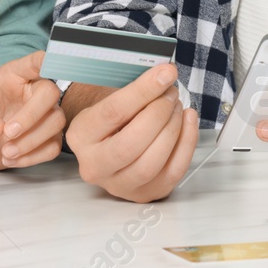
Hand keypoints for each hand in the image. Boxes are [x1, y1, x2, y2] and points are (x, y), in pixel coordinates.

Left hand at [0, 51, 64, 169]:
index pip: (36, 61)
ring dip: (31, 141)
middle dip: (30, 116)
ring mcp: (45, 114)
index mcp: (15, 76)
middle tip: (8, 133)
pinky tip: (12, 158)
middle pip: (51, 93)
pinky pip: (54, 146)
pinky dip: (33, 157)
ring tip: (6, 152)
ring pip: (56, 121)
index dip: (47, 59)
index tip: (50, 63)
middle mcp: (34, 91)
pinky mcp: (49, 137)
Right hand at [64, 63, 198, 202]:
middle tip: (171, 93)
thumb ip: (133, 89)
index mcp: (80, 136)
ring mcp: (119, 185)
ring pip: (151, 163)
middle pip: (130, 144)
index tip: (166, 73)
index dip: (144, 91)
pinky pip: (173, 172)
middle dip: (159, 114)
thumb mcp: (110, 98)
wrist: (107, 143)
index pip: (113, 112)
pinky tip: (187, 121)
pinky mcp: (144, 194)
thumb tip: (165, 74)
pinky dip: (186, 143)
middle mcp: (94, 165)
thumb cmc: (112, 117)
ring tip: (177, 107)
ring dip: (173, 129)